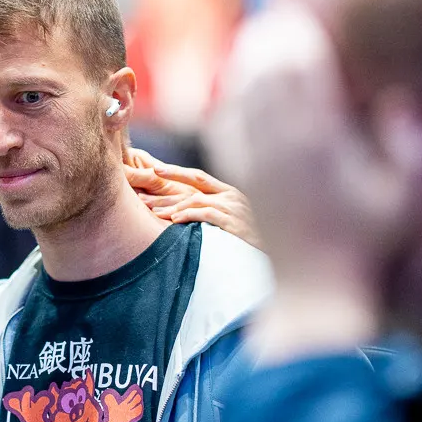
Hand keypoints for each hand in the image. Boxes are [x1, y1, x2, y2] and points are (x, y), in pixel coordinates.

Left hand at [125, 148, 261, 249]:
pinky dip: (189, 215)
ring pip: (196, 200)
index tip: (155, 169)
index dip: (176, 172)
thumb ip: (214, 213)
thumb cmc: (252, 239)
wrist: (279, 252)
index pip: (199, 177)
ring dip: (173, 206)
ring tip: (154, 212)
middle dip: (166, 189)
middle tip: (143, 193)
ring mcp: (234, 208)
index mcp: (230, 193)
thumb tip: (187, 214)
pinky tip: (174, 220)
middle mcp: (232, 196)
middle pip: (193, 186)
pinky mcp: (234, 223)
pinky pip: (207, 214)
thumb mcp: (233, 221)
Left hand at [205, 1, 421, 357]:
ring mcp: (254, 167)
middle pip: (266, 79)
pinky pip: (225, 132)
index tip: (306, 16)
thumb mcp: (410, 200)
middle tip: (278, 17)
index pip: (303, 75)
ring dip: (247, 67)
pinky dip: (229, 103)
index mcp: (319, 145)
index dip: (302, 40)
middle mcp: (279, 149)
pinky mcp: (241, 183)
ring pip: (240, 101)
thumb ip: (414, 147)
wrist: (315, 297)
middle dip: (271, 44)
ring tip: (257, 38)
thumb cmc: (370, 249)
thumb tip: (399, 102)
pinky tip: (236, 89)